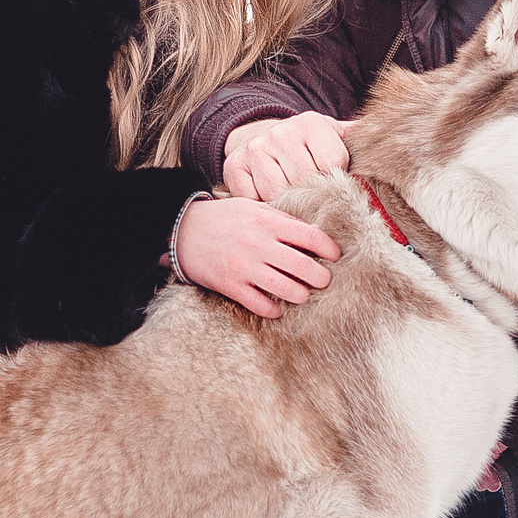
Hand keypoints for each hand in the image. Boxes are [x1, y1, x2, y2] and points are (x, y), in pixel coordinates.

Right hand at [176, 196, 339, 318]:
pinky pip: (260, 305)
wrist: (183, 230)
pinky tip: (277, 307)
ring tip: (303, 294)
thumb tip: (313, 235)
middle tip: (323, 280)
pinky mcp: (230, 285)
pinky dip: (274, 310)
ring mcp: (244, 266)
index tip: (335, 256)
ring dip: (301, 295)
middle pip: (304, 267)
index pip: (312, 237)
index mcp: (268, 222)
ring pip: (286, 289)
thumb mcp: (254, 208)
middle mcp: (259, 244)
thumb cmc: (223, 218)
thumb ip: (282, 220)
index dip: (330, 249)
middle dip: (321, 277)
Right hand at [222, 111, 350, 201]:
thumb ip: (357, 140)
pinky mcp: (234, 167)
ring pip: (279, 194)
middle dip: (314, 197)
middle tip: (317, 203)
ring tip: (296, 205)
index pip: (333, 163)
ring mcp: (255, 150)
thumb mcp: (331, 135)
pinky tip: (273, 205)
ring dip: (289, 206)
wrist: (257, 136)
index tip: (335, 182)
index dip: (336, 179)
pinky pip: (254, 199)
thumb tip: (391, 142)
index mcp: (310, 123)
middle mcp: (280, 132)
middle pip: (305, 181)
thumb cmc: (304, 145)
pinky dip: (264, 208)